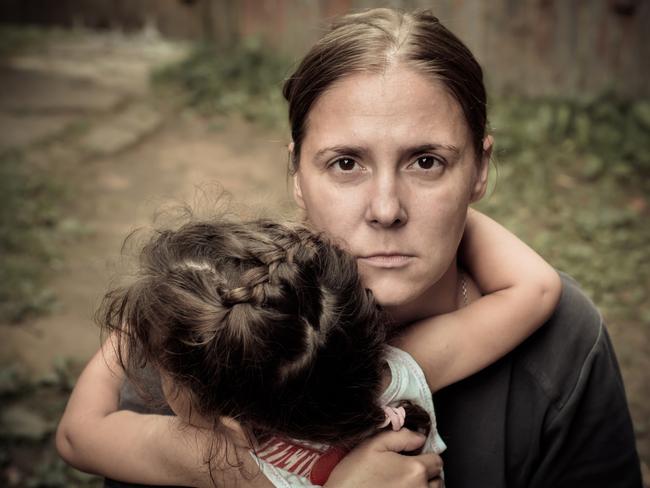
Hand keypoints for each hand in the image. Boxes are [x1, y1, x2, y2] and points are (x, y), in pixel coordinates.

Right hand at [325, 429, 443, 487]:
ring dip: (424, 487)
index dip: (425, 455)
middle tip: (406, 471)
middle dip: (427, 473)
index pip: (437, 460)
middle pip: (437, 480)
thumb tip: (419, 437)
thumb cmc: (353, 477)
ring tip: (404, 484)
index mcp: (415, 469)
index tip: (414, 457)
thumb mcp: (372, 446)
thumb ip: (400, 436)